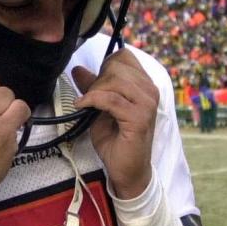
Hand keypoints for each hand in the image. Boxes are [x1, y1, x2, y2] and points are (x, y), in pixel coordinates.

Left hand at [71, 49, 158, 198]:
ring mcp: (147, 103)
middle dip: (97, 79)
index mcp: (143, 85)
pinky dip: (91, 100)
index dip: (105, 64)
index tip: (94, 81)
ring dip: (94, 91)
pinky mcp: (139, 118)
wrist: (125, 169)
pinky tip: (82, 107)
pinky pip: (110, 99)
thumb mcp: (99, 108)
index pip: (124, 56)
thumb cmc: (114, 140)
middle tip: (89, 97)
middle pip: (116, 66)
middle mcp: (149, 90)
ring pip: (114, 80)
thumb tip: (77, 69)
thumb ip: (92, 87)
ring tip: (86, 105)